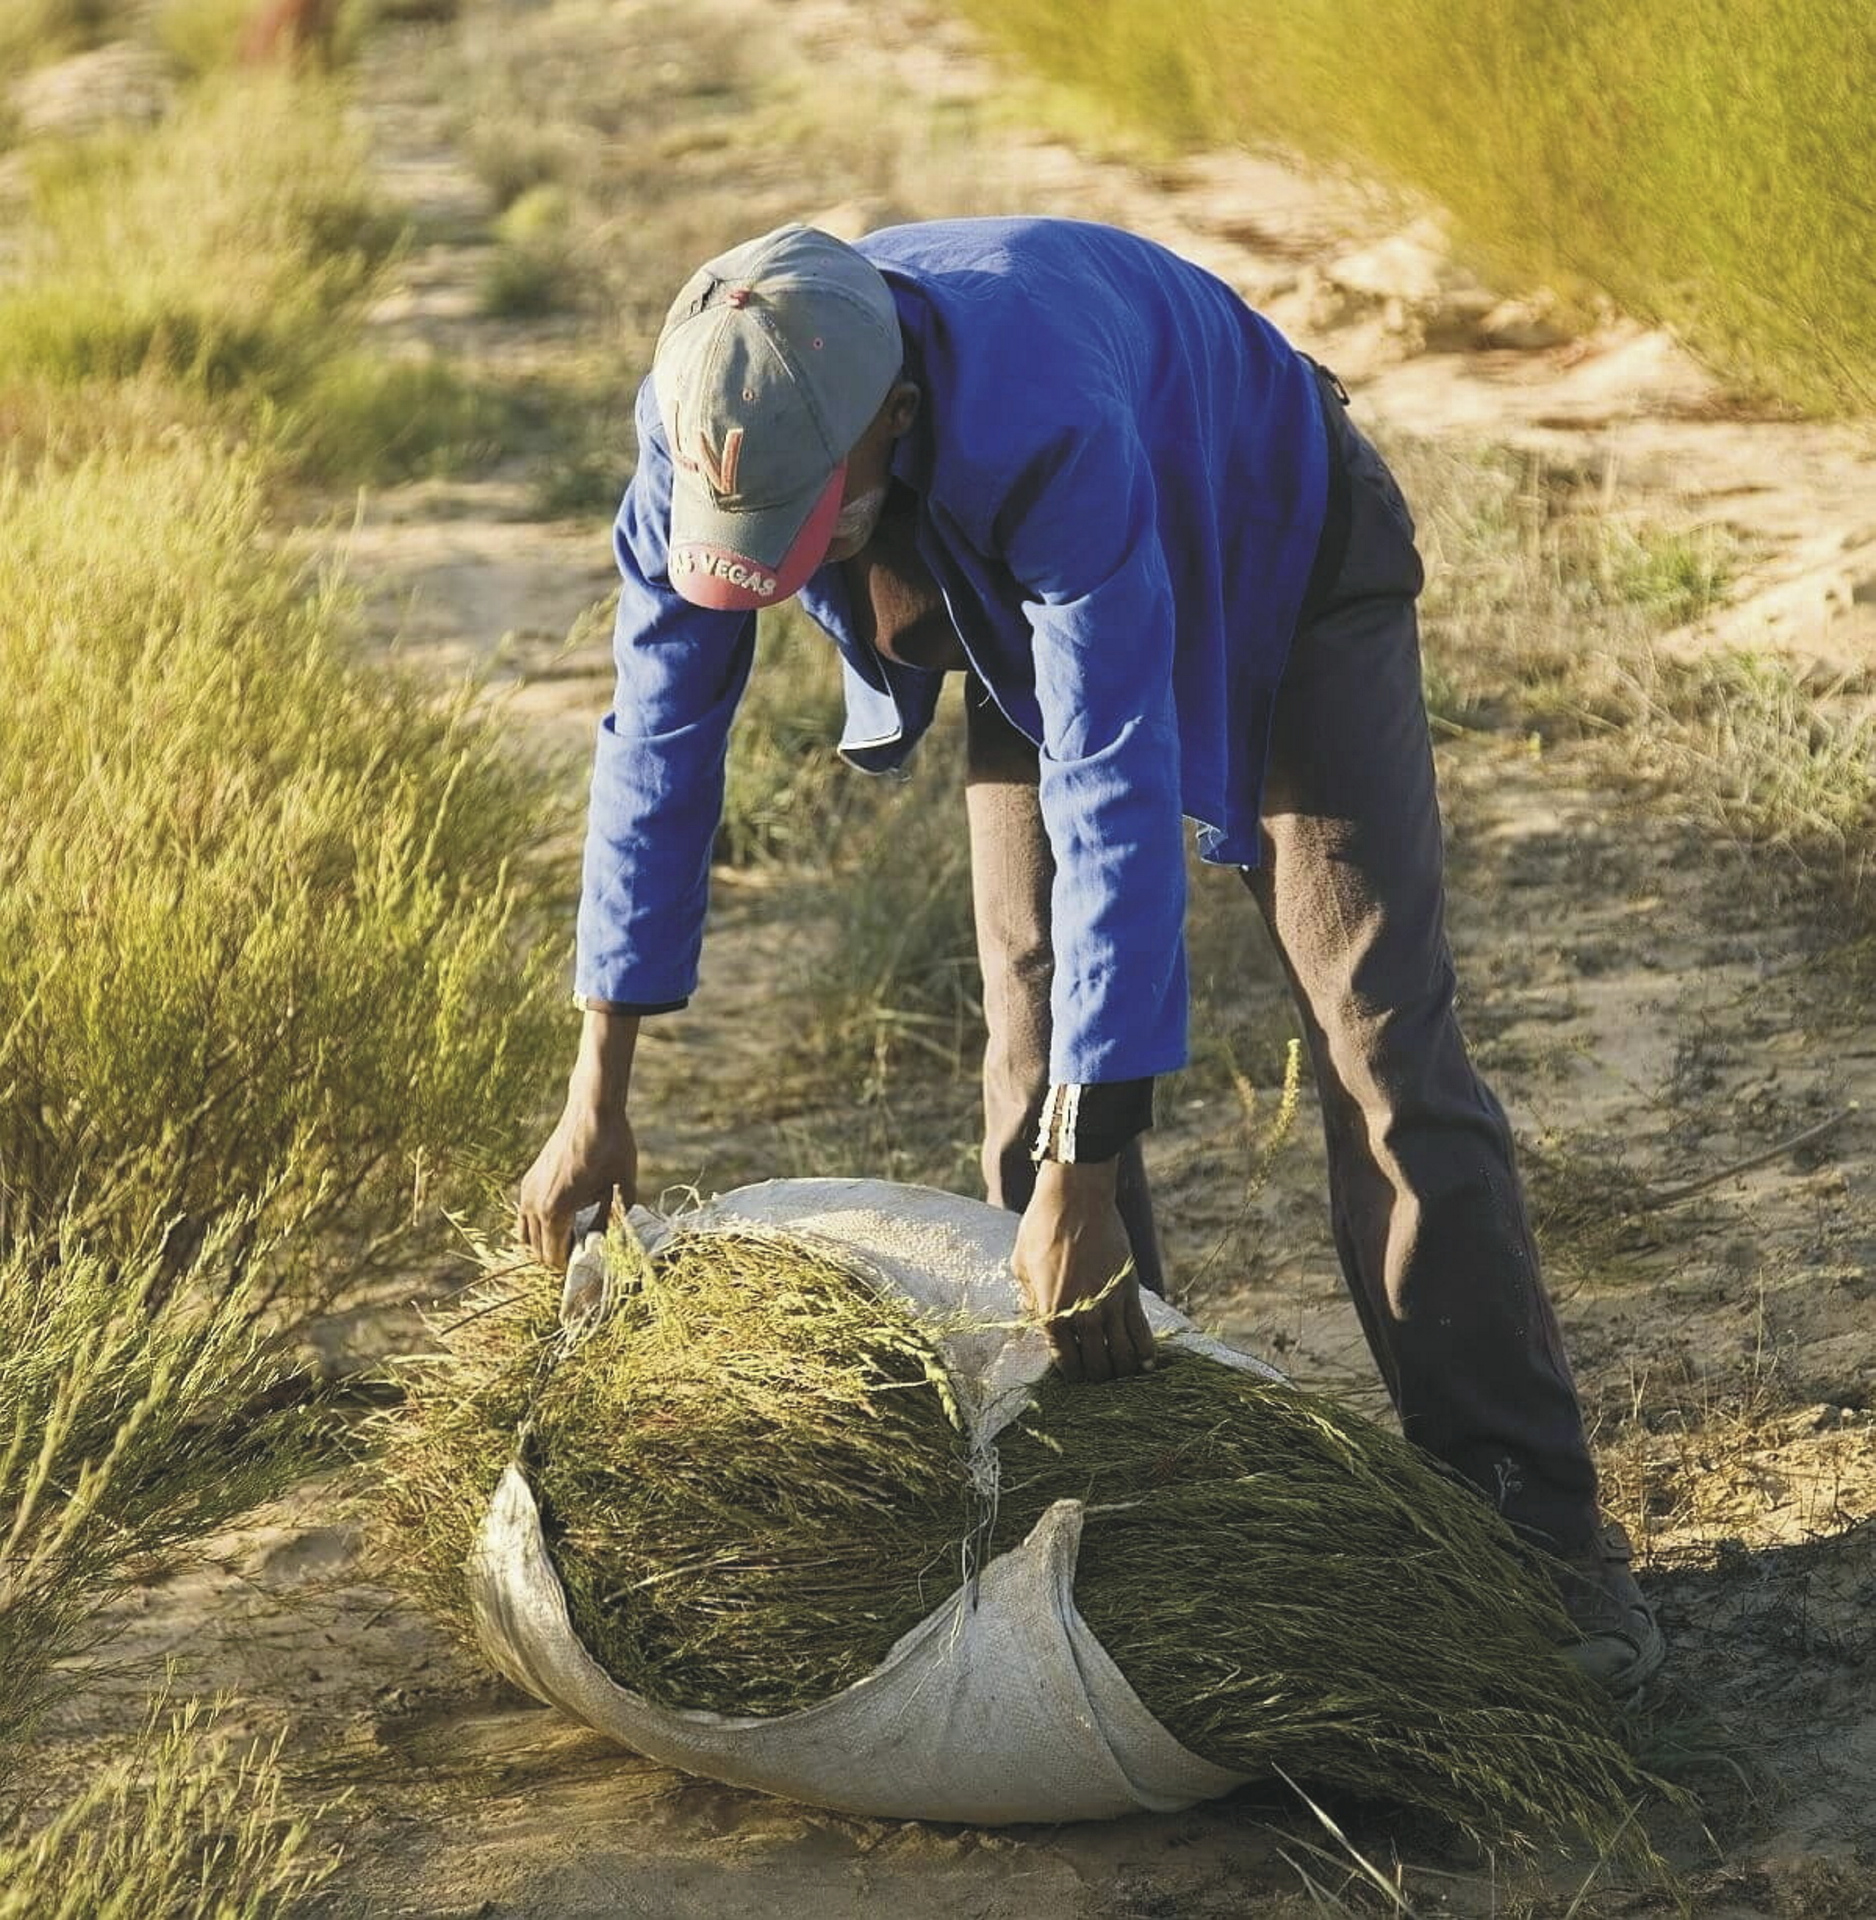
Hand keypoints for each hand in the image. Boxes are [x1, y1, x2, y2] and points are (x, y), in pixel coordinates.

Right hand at [516, 1095, 637, 1271]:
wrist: (592, 1109)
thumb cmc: (612, 1146)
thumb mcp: (622, 1186)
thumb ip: (616, 1219)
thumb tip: (610, 1243)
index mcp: (556, 1210)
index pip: (553, 1257)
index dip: (572, 1267)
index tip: (590, 1264)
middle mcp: (535, 1204)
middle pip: (538, 1251)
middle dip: (559, 1257)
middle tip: (585, 1253)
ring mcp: (528, 1190)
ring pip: (527, 1235)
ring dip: (546, 1242)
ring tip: (574, 1238)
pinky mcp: (529, 1179)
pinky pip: (525, 1215)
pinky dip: (539, 1225)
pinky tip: (564, 1220)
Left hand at [1013, 1160, 1155, 1383]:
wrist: (1076, 1198)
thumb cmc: (1041, 1227)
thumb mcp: (1020, 1264)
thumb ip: (1028, 1297)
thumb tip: (1034, 1318)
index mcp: (1050, 1313)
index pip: (1066, 1362)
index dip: (1072, 1374)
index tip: (1076, 1376)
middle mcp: (1081, 1316)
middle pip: (1095, 1365)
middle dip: (1097, 1377)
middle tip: (1100, 1376)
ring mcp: (1108, 1306)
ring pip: (1121, 1355)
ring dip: (1122, 1370)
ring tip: (1123, 1374)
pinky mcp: (1129, 1292)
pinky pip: (1141, 1332)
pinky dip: (1146, 1353)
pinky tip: (1148, 1364)